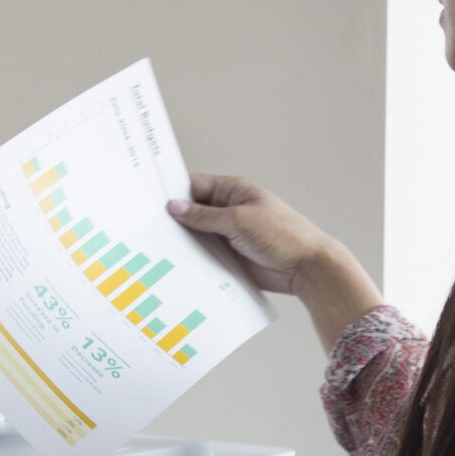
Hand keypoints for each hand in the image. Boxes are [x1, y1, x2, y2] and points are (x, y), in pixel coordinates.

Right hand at [168, 175, 382, 345]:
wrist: (306, 268)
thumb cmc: (282, 235)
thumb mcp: (238, 220)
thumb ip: (204, 216)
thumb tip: (174, 207)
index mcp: (233, 191)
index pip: (195, 186)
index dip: (174, 192)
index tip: (150, 201)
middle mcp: (229, 211)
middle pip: (193, 212)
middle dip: (175, 219)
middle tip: (148, 226)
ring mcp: (229, 234)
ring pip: (197, 235)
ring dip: (183, 241)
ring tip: (156, 247)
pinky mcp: (230, 256)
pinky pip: (205, 255)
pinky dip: (193, 259)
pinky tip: (175, 264)